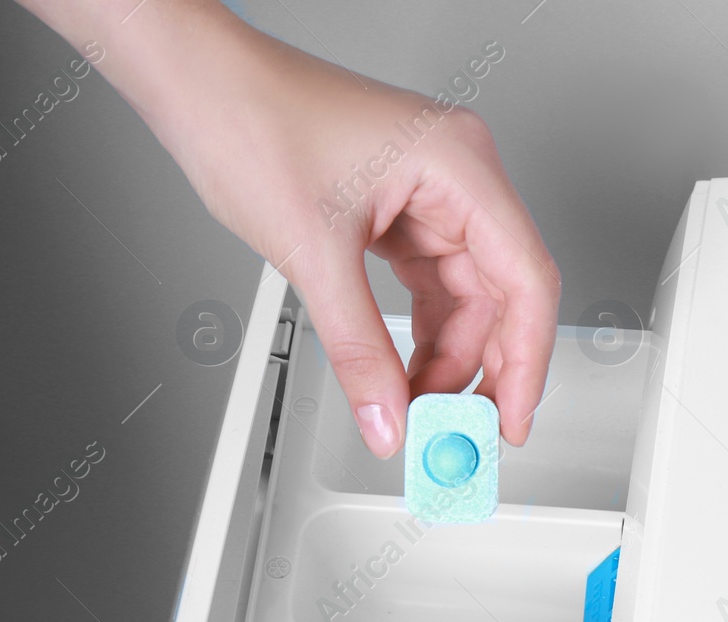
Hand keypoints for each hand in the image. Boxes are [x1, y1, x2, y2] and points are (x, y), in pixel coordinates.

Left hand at [22, 0, 561, 457]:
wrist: (200, 85)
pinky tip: (401, 371)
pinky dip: (418, 331)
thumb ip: (359, 349)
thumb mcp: (313, 254)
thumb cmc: (251, 121)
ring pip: (464, 296)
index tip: (510, 421)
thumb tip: (388, 416)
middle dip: (481, 368)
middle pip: (500, 293)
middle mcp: (456, 174)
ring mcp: (429, 192)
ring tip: (415, 408)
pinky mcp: (399, 208)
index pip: (525, 278)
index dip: (527, 361)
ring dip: (445, 356)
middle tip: (457, 430)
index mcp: (458, 163)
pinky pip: (429, 284)